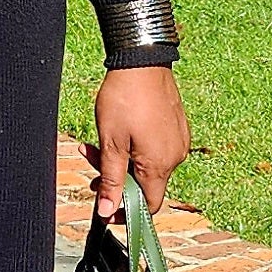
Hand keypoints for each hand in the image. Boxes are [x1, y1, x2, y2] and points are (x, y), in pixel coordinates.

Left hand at [90, 66, 189, 219]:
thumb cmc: (125, 98)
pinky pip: (156, 148)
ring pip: (147, 165)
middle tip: (93, 163)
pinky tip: (117, 133)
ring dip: (121, 160)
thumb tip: (106, 211)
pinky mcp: (176, 127)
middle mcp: (175, 156)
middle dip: (115, 178)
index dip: (126, 212)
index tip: (106, 208)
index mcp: (160, 165)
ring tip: (96, 144)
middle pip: (144, 183)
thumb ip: (110, 180)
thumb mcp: (111, 142)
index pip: (148, 206)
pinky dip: (135, 148)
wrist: (143, 59)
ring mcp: (178, 141)